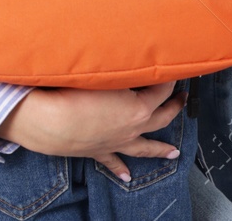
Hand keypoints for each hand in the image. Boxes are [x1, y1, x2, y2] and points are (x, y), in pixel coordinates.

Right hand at [0, 82, 185, 182]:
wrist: (48, 122)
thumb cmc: (75, 93)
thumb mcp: (106, 73)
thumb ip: (124, 66)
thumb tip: (134, 55)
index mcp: (139, 109)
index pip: (162, 90)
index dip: (169, 78)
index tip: (173, 69)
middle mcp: (132, 128)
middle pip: (161, 118)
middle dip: (174, 108)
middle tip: (182, 99)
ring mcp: (117, 142)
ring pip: (144, 147)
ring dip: (160, 149)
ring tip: (173, 153)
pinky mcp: (98, 151)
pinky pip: (113, 162)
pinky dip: (121, 169)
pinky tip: (127, 176)